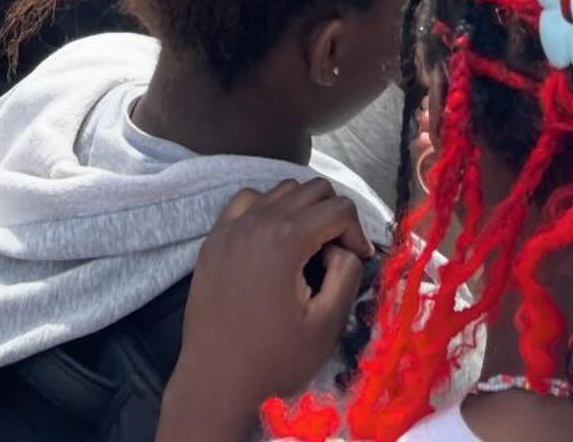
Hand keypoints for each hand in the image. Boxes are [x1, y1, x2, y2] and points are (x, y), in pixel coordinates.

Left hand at [159, 181, 371, 438]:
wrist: (216, 382)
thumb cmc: (274, 360)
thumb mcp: (327, 324)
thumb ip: (347, 274)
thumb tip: (345, 248)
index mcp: (286, 238)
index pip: (340, 208)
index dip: (357, 233)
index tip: (358, 261)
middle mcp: (257, 220)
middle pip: (313, 190)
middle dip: (334, 216)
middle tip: (335, 255)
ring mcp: (230, 227)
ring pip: (280, 190)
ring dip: (302, 210)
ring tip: (306, 248)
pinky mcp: (214, 239)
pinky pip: (247, 201)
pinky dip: (267, 209)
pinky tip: (271, 241)